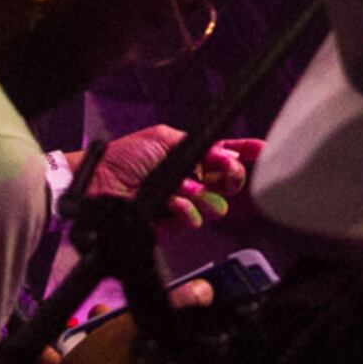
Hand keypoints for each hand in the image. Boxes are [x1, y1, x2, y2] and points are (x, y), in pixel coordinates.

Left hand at [78, 127, 263, 228]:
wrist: (99, 184)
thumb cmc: (125, 157)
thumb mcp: (163, 139)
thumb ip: (197, 146)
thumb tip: (225, 153)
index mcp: (190, 155)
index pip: (226, 154)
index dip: (246, 152)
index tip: (264, 150)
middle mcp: (191, 179)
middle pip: (228, 181)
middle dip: (232, 176)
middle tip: (227, 174)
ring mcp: (183, 203)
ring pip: (215, 205)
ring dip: (202, 195)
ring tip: (184, 189)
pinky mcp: (171, 224)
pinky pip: (192, 221)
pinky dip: (185, 212)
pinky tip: (173, 206)